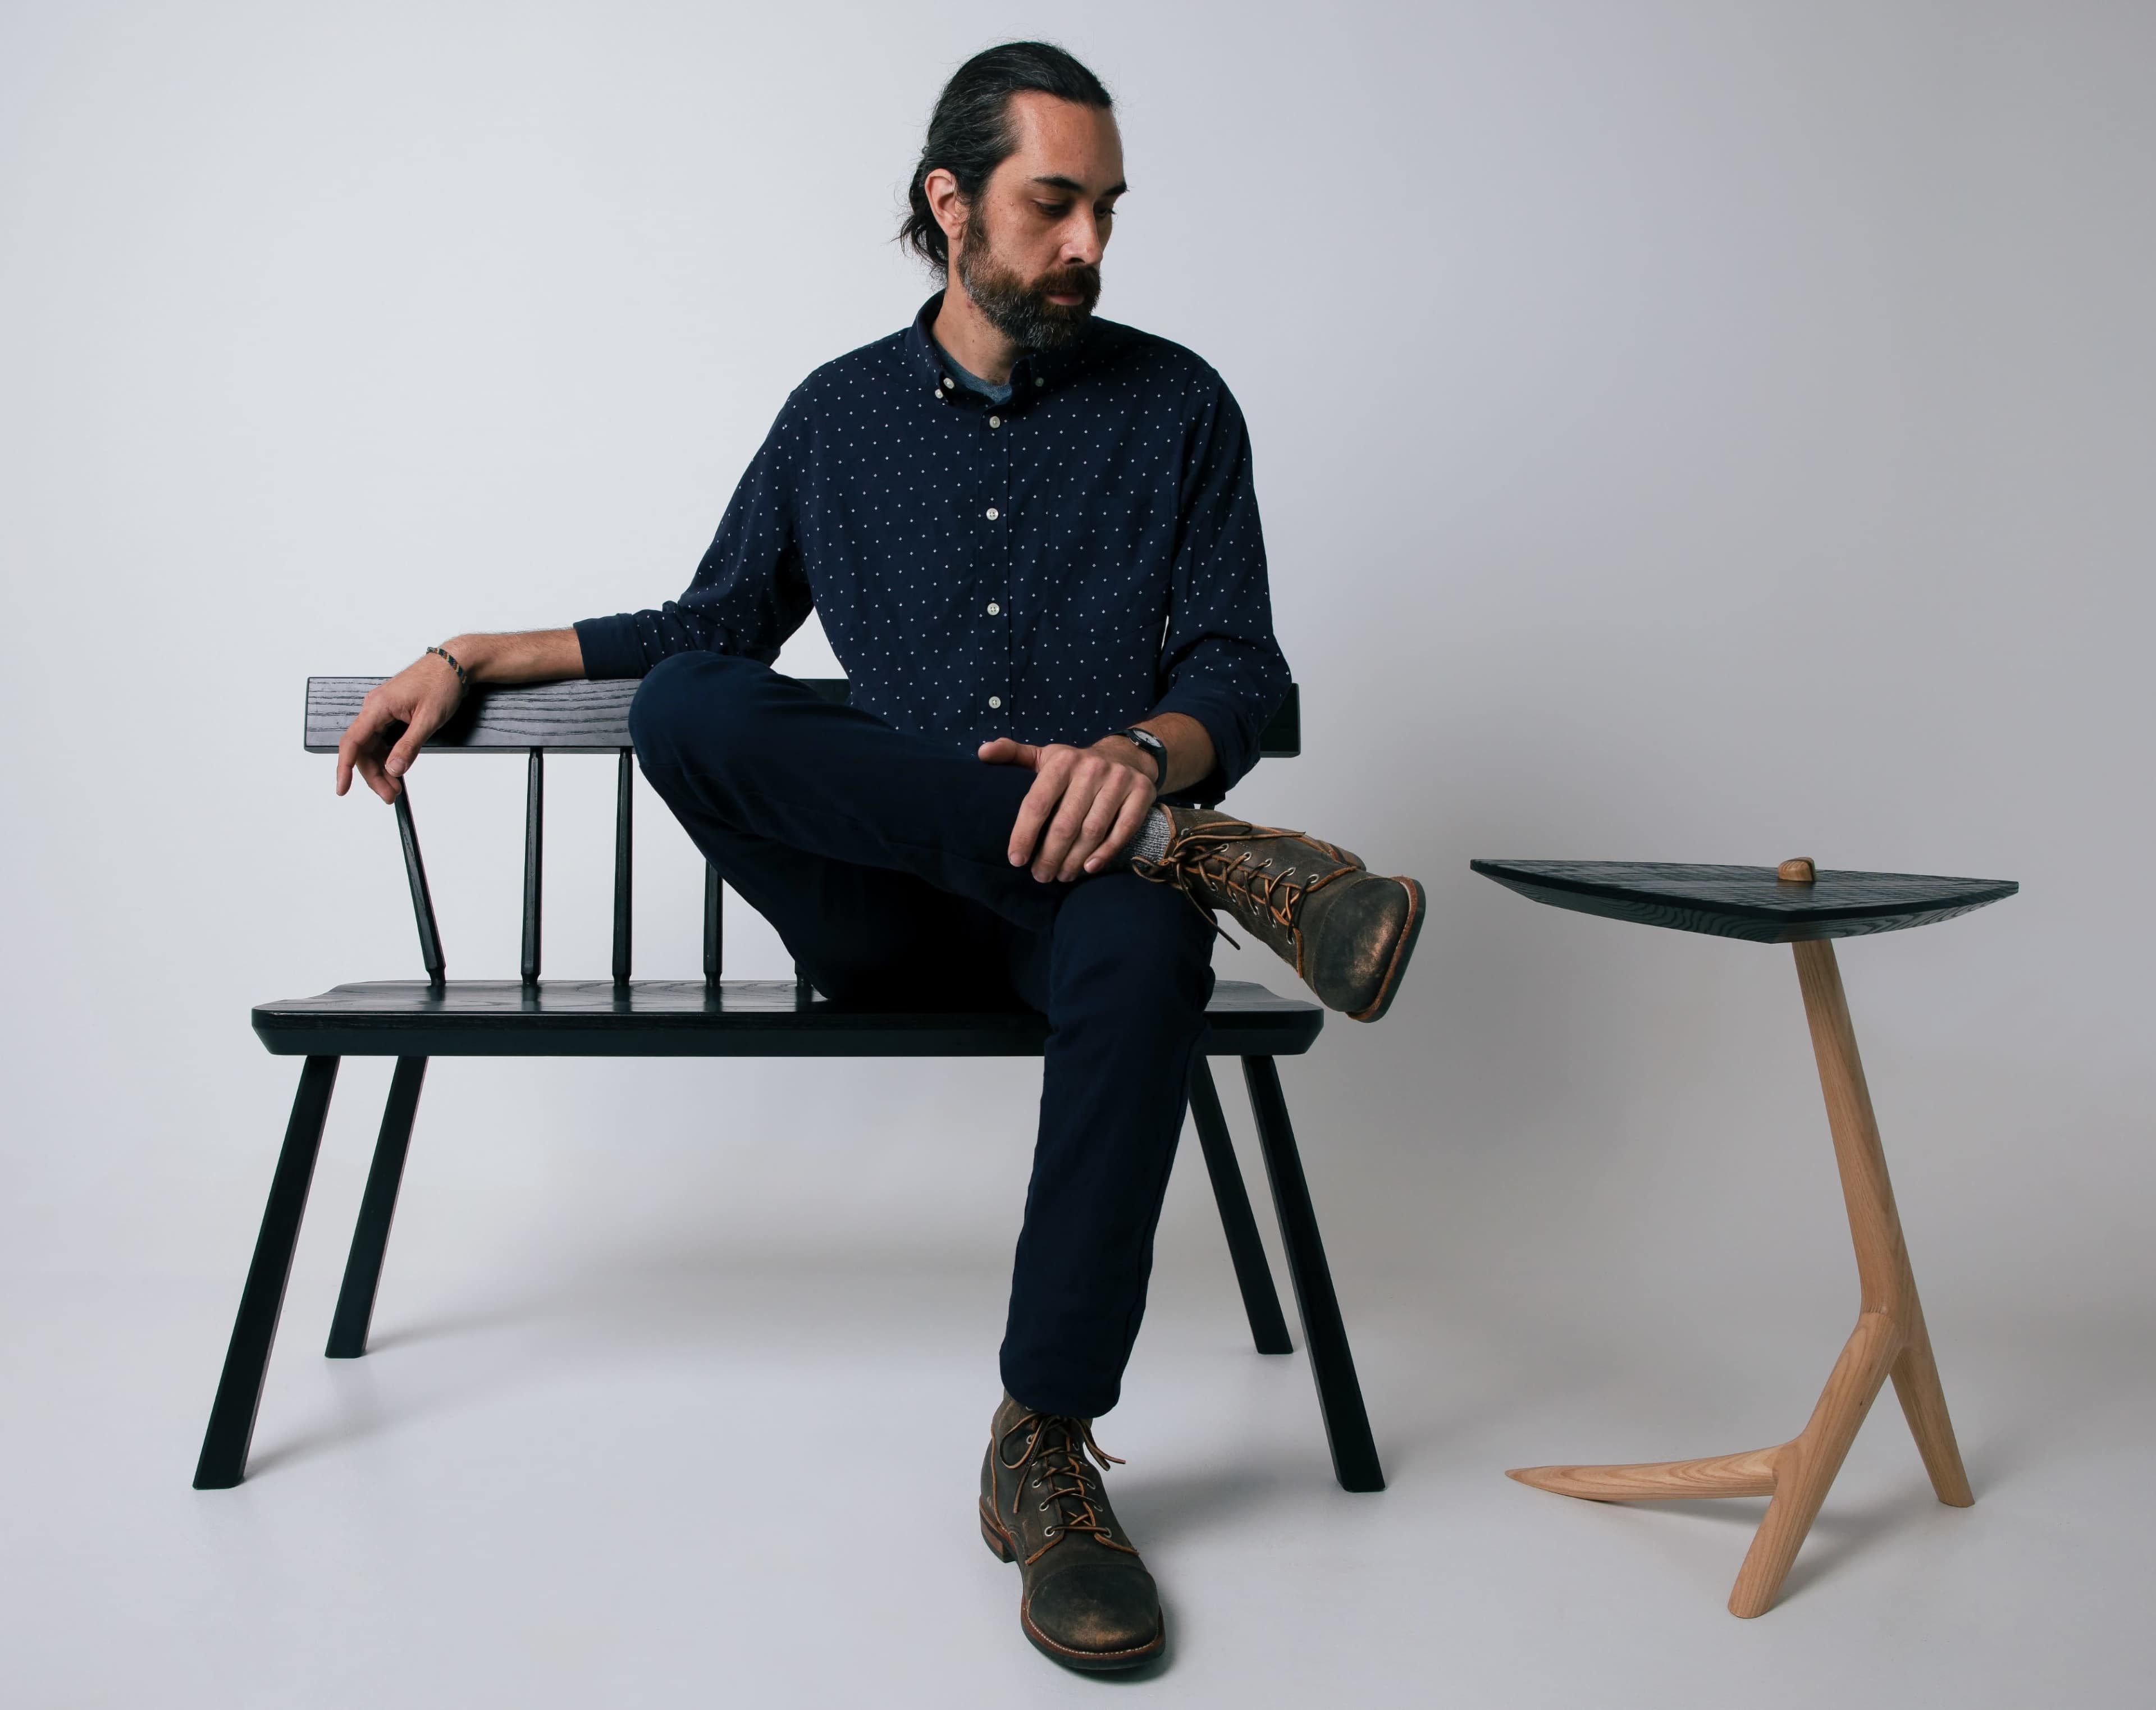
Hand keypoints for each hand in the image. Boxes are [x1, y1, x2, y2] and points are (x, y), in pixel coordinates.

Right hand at [335, 650, 465, 801]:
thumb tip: (393, 769)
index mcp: (377, 706)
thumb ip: (409, 746)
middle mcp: (374, 707)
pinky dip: (387, 756)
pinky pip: (381, 738)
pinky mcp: (390, 712)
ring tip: (394, 788)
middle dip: (373, 775)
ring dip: (381, 768)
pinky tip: (395, 770)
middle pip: (363, 749)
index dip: (344, 767)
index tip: (343, 788)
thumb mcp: (428, 719)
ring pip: (372, 746)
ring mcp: (381, 710)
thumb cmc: (442, 684)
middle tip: (389, 796)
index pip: (352, 741)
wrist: (453, 663)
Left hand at [979, 736, 1158, 881]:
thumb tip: (981, 751)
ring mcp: (1119, 781)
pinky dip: (1106, 852)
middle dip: (1049, 856)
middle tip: (1040, 876)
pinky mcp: (1142, 793)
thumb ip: (1013, 754)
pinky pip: (1122, 830)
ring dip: (1074, 860)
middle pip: (1065, 823)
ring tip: (1061, 876)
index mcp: (1062, 761)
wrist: (1128, 755)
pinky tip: (1089, 868)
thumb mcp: (1045, 755)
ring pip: (1092, 830)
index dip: (1024, 834)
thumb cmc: (1076, 765)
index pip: (1037, 803)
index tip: (1016, 860)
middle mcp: (1092, 768)